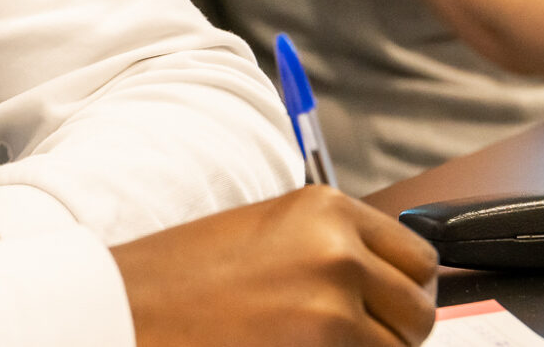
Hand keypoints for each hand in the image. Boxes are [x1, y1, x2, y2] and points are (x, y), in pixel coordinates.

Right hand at [111, 186, 437, 346]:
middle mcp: (338, 255)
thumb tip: (387, 285)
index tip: (386, 307)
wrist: (124, 310)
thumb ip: (332, 249)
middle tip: (349, 337)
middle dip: (392, 332)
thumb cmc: (183, 277)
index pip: (419, 259)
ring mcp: (330, 313)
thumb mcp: (268, 234)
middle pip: (418, 312)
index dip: (403, 290)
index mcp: (327, 211)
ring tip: (313, 346)